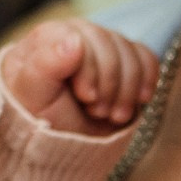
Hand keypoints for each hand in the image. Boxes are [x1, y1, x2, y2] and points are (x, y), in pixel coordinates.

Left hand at [0, 20, 158, 136]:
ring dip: (127, 89)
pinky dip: (146, 81)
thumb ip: (46, 63)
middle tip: (98, 111)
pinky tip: (138, 100)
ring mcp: (103, 48)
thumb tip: (74, 39)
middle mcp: (77, 35)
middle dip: (109, 84)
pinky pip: (147, 58)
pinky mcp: (125, 63)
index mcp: (48, 36)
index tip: (86, 97)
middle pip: (109, 43)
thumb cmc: (38, 116)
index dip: (91, 70)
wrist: (61, 145)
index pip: (81, 38)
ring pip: (130, 52)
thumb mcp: (33, 95)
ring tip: (113, 115)